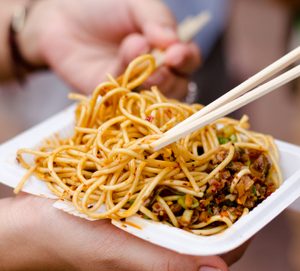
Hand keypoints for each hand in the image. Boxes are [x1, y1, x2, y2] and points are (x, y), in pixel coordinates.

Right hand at [0, 195, 233, 270]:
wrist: (30, 229)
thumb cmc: (69, 241)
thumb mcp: (118, 255)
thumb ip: (167, 266)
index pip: (218, 257)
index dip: (238, 228)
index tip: (246, 194)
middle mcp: (159, 264)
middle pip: (205, 238)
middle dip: (219, 207)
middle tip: (226, 173)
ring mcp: (147, 245)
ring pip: (186, 222)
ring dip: (198, 197)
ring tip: (207, 169)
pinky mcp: (135, 230)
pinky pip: (166, 211)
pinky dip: (174, 194)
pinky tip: (175, 174)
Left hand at [19, 0, 200, 98]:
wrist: (60, 18)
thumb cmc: (101, 7)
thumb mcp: (134, 4)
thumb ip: (157, 19)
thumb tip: (173, 42)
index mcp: (165, 48)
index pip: (188, 61)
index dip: (187, 60)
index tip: (176, 53)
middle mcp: (154, 71)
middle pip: (178, 86)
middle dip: (173, 77)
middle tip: (162, 62)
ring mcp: (134, 87)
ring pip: (155, 97)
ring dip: (151, 80)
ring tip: (133, 51)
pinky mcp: (114, 98)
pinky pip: (128, 99)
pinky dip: (126, 83)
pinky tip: (118, 63)